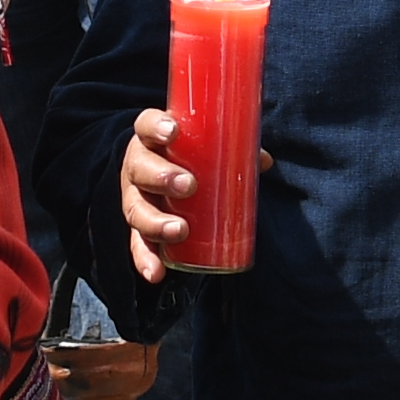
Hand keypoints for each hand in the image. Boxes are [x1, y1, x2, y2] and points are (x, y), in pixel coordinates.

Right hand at [113, 108, 266, 285]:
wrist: (158, 172)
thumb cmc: (187, 154)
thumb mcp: (204, 146)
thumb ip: (232, 150)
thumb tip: (263, 161)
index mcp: (150, 139)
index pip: (145, 125)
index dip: (156, 126)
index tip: (173, 132)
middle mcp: (136, 167)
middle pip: (140, 169)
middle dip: (161, 177)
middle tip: (188, 185)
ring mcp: (135, 197)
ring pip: (136, 209)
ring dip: (156, 222)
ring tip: (179, 230)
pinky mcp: (139, 227)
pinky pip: (138, 244)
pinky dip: (145, 259)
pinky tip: (156, 273)